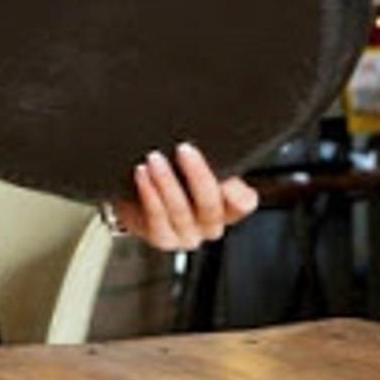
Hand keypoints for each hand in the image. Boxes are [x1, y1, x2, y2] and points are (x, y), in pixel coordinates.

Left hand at [108, 142, 258, 251]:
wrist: (135, 199)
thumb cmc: (171, 175)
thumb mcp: (191, 165)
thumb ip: (211, 158)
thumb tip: (216, 140)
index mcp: (226, 207)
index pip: (243, 202)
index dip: (237, 191)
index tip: (224, 169)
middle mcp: (210, 225)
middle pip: (210, 205)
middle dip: (197, 175)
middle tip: (184, 149)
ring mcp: (187, 236)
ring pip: (180, 211)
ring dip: (167, 182)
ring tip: (155, 159)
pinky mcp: (163, 240)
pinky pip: (157, 220)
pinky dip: (150, 195)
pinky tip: (142, 175)